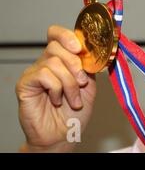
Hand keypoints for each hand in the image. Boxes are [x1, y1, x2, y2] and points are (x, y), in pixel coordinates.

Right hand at [16, 25, 96, 151]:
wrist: (64, 134)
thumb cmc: (75, 112)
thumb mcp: (90, 84)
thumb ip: (89, 65)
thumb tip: (94, 49)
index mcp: (62, 59)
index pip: (57, 34)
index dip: (67, 35)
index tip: (80, 47)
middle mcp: (46, 62)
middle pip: (57, 45)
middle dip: (75, 64)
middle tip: (82, 82)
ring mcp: (35, 72)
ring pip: (54, 61)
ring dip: (70, 82)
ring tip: (73, 98)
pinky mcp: (25, 84)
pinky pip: (44, 74)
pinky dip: (57, 88)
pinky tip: (58, 100)